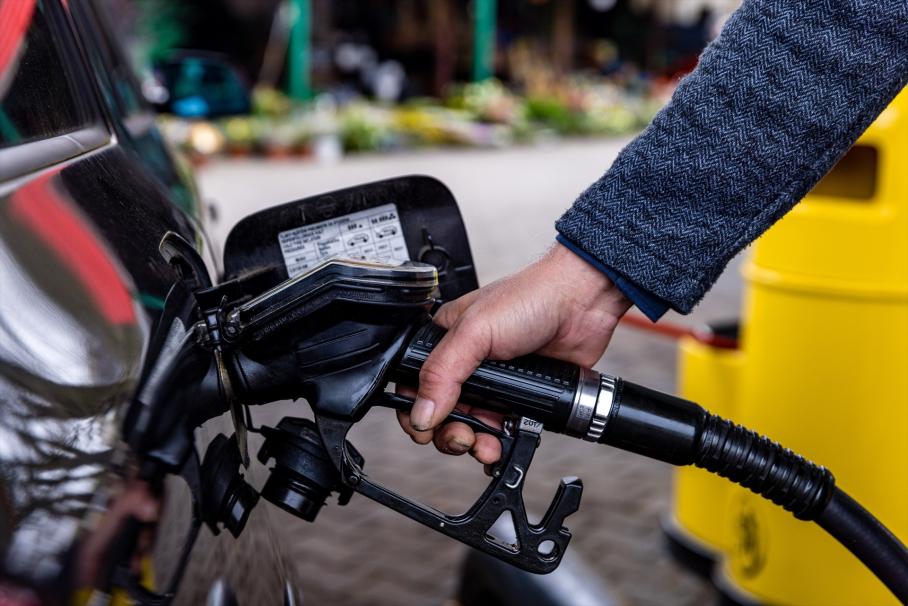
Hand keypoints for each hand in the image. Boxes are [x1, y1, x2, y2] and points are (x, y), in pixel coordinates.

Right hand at [396, 242, 631, 463]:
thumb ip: (443, 373)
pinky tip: (501, 444)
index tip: (424, 429)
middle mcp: (467, 364)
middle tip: (461, 437)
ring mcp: (494, 383)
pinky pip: (501, 430)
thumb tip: (421, 412)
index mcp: (446, 342)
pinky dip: (498, 443)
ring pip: (471, 426)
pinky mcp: (520, 398)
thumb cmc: (530, 298)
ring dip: (473, 443)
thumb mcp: (474, 331)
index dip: (415, 411)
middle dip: (447, 433)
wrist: (582, 304)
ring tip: (484, 445)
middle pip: (442, 414)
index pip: (415, 384)